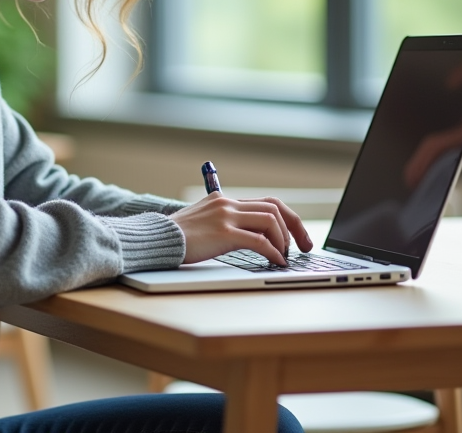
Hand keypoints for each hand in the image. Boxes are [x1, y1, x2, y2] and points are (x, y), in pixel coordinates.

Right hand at [170, 193, 312, 265]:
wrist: (156, 239)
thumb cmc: (176, 238)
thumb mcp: (202, 223)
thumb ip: (223, 223)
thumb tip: (252, 239)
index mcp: (224, 200)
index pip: (267, 202)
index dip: (288, 218)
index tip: (298, 236)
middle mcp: (227, 204)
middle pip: (274, 208)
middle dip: (295, 228)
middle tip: (304, 247)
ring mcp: (226, 217)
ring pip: (270, 221)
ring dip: (283, 240)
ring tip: (284, 256)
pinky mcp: (224, 234)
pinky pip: (259, 241)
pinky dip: (273, 252)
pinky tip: (276, 262)